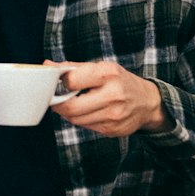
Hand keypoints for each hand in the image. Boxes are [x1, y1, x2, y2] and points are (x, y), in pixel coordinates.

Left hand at [46, 59, 167, 136]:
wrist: (147, 102)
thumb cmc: (120, 81)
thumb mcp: (101, 68)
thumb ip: (73, 68)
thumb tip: (47, 66)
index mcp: (108, 74)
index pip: (71, 81)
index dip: (60, 83)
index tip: (59, 83)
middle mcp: (112, 95)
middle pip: (71, 107)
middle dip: (58, 105)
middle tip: (57, 100)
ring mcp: (113, 115)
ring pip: (75, 120)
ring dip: (69, 113)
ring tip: (74, 104)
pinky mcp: (112, 130)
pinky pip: (86, 127)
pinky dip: (81, 120)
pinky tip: (88, 112)